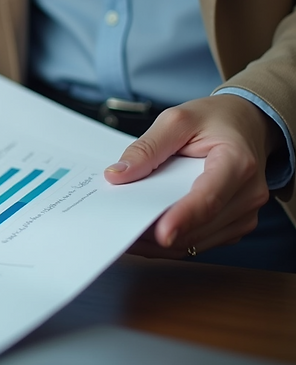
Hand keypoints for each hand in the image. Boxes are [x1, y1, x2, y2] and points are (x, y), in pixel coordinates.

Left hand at [103, 94, 281, 257]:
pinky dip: (171, 241)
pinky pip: (199, 243)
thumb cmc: (215, 121)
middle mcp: (248, 194)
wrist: (247, 124)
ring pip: (196, 242)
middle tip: (120, 227)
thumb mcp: (176, 120)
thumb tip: (117, 175)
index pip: (209, 199)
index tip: (161, 234)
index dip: (184, 219)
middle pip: (199, 227)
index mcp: (237, 163)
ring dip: (160, 243)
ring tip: (127, 230)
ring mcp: (244, 214)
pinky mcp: (234, 226)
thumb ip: (146, 147)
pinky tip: (147, 231)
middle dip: (157, 233)